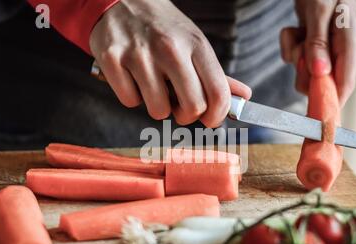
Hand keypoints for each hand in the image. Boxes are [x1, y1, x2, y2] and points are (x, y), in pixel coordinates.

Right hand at [89, 0, 251, 126]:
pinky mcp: (112, 60)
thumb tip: (244, 97)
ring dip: (158, 107)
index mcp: (196, 45)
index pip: (218, 94)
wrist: (123, 0)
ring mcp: (139, 54)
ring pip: (158, 111)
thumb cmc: (164, 29)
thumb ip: (218, 75)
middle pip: (192, 108)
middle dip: (187, 116)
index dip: (217, 116)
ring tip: (154, 87)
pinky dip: (132, 97)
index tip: (209, 120)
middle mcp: (170, 49)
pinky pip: (129, 101)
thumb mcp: (194, 44)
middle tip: (180, 106)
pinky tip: (133, 78)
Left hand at [280, 0, 355, 105]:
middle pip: (320, 83)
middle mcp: (341, 53)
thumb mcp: (319, 12)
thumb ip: (318, 43)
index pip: (345, 85)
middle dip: (303, 71)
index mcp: (351, 46)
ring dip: (294, 55)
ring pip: (305, 71)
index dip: (331, 104)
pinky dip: (290, 45)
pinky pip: (297, 58)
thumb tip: (320, 73)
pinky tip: (294, 30)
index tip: (315, 118)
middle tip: (300, 51)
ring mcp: (327, 51)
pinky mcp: (314, 48)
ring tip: (297, 34)